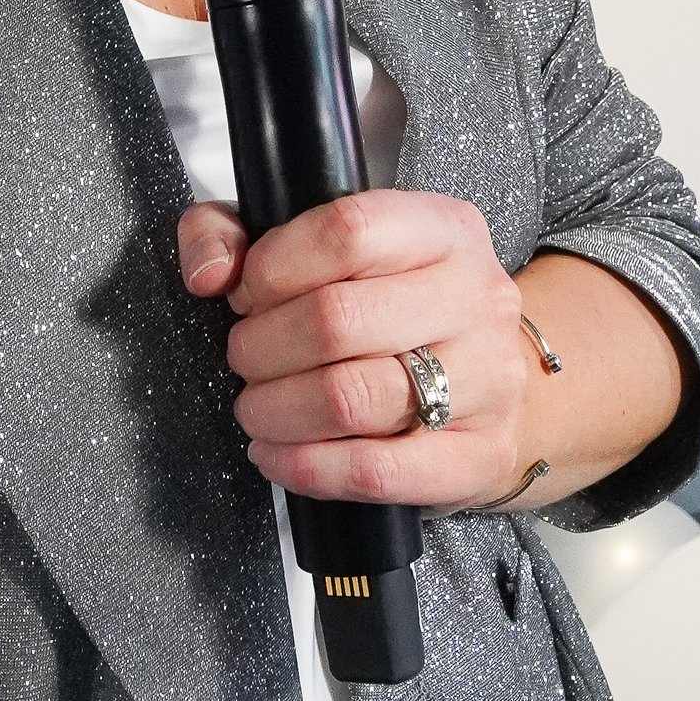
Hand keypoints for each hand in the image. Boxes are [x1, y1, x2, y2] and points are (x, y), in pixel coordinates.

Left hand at [177, 190, 541, 512]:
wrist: (489, 383)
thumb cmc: (394, 310)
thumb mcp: (322, 245)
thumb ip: (234, 231)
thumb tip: (210, 273)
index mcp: (442, 229)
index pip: (347, 231)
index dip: (272, 268)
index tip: (248, 295)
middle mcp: (476, 296)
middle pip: (336, 320)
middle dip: (260, 348)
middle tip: (246, 359)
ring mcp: (488, 378)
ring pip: (350, 399)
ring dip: (275, 410)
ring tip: (258, 407)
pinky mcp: (480, 454)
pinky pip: (374, 471)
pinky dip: (304, 467)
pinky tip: (278, 454)